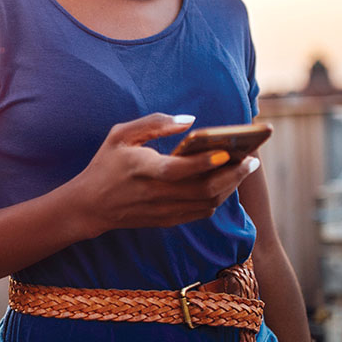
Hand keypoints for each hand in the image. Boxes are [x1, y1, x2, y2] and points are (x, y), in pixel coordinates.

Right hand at [73, 113, 259, 233]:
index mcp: (144, 170)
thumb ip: (154, 123)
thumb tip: (189, 121)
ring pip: (208, 204)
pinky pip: (201, 212)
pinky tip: (227, 183)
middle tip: (252, 159)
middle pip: (204, 191)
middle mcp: (157, 194)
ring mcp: (163, 211)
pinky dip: (218, 198)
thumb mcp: (121, 134)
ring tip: (245, 168)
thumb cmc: (105, 164)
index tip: (228, 152)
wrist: (89, 206)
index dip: (206, 163)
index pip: (180, 170)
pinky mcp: (167, 221)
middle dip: (233, 175)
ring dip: (230, 187)